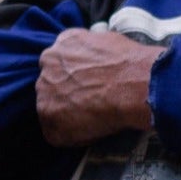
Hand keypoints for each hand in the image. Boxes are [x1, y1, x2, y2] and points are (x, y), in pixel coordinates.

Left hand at [36, 29, 161, 148]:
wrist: (135, 85)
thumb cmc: (132, 65)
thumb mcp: (111, 43)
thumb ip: (94, 52)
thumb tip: (100, 64)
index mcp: (65, 42)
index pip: (64, 61)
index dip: (77, 76)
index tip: (90, 85)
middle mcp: (49, 62)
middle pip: (53, 82)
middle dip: (69, 93)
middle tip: (91, 103)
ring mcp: (45, 88)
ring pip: (51, 107)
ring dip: (68, 115)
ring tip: (95, 119)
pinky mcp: (49, 114)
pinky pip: (56, 132)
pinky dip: (72, 137)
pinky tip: (92, 132)